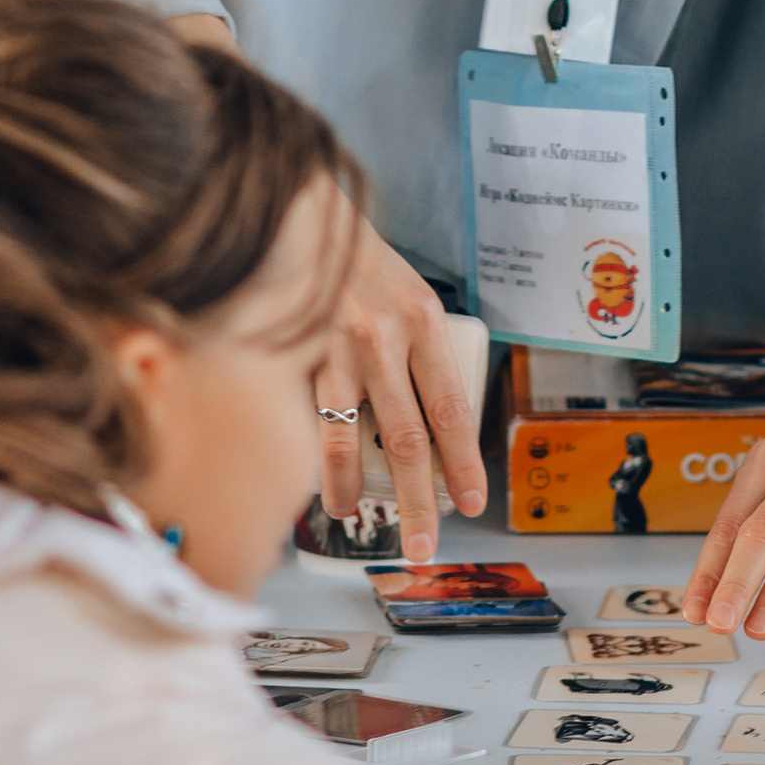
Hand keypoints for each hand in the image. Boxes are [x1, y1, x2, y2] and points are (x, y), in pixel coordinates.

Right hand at [311, 219, 487, 562]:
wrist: (302, 218)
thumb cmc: (363, 264)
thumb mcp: (409, 296)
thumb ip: (420, 353)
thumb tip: (432, 429)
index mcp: (421, 319)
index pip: (450, 407)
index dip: (461, 463)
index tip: (472, 501)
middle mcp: (381, 336)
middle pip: (405, 438)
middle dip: (418, 500)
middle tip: (426, 545)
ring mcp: (332, 347)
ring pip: (346, 438)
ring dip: (350, 488)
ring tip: (352, 516)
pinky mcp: (292, 352)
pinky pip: (306, 420)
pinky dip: (310, 457)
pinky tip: (309, 479)